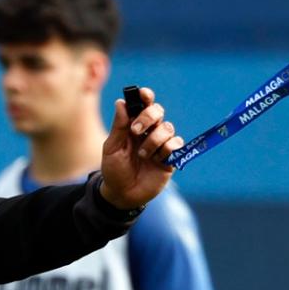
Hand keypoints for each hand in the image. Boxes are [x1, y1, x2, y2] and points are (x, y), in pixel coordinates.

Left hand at [99, 87, 183, 210]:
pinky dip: (167, 150)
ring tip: (142, 155)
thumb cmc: (114, 170)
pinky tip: (157, 160)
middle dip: (148, 117)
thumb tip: (121, 102)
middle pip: (158, 111)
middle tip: (135, 131)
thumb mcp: (112, 148)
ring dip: (153, 140)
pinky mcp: (170, 158)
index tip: (143, 94)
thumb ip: (118, 126)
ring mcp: (161, 144)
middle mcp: (149, 132)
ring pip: (167, 128)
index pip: (143, 104)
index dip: (145, 96)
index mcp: (134, 126)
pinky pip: (176, 144)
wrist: (122, 194)